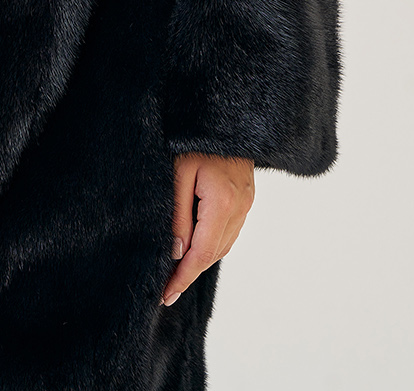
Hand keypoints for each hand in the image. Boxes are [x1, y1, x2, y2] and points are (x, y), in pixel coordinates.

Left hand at [162, 153, 254, 305]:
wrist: (224, 118)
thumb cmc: (195, 140)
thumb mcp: (178, 174)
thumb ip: (178, 215)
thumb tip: (177, 253)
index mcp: (223, 202)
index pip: (201, 253)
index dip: (183, 277)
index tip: (166, 295)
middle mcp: (240, 208)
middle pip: (213, 253)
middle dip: (190, 273)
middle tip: (167, 289)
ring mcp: (247, 204)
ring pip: (223, 245)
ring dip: (201, 260)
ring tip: (177, 273)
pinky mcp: (246, 199)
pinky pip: (229, 232)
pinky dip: (212, 244)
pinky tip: (195, 247)